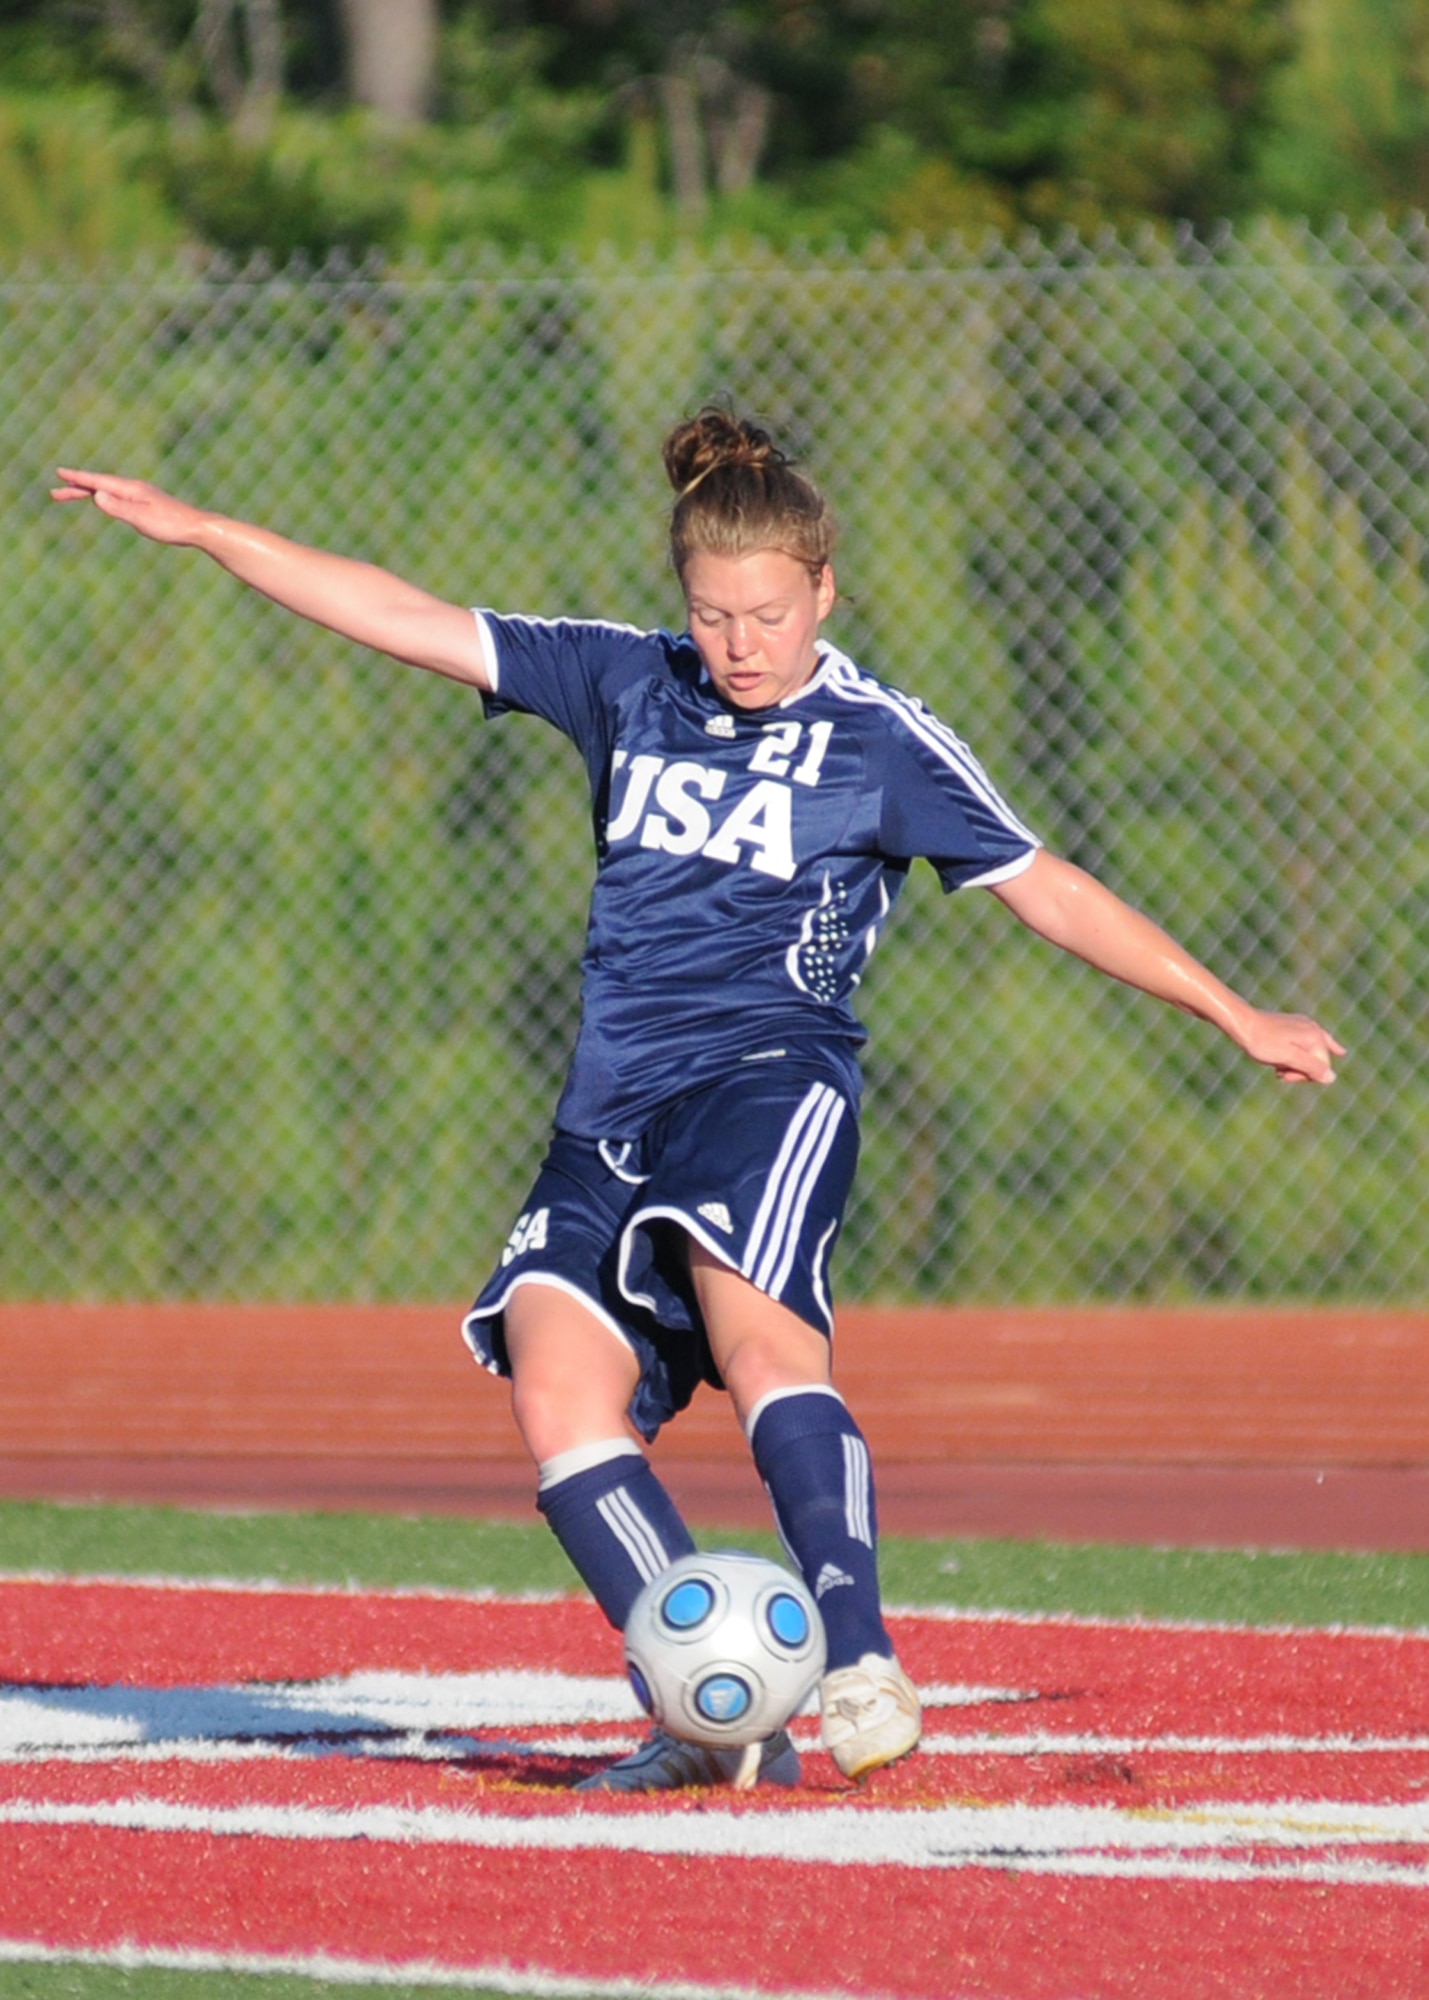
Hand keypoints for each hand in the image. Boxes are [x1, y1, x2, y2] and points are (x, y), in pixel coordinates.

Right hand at [51, 470, 209, 546]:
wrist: (197, 528)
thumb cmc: (171, 526)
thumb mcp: (141, 519)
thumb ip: (118, 507)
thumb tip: (96, 495)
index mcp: (131, 489)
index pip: (99, 482)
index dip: (78, 478)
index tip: (60, 473)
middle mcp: (134, 488)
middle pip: (100, 485)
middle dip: (77, 488)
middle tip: (55, 493)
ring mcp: (141, 495)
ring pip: (108, 491)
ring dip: (88, 492)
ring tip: (71, 495)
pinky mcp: (147, 503)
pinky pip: (118, 497)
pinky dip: (104, 497)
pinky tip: (102, 500)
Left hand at [1234, 1009, 1345, 1084]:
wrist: (1241, 1022)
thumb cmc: (1262, 1041)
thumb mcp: (1287, 1057)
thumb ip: (1310, 1067)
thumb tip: (1332, 1078)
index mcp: (1315, 1037)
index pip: (1322, 1069)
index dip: (1304, 1077)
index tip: (1284, 1076)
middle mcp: (1315, 1029)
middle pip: (1318, 1061)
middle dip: (1300, 1071)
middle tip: (1279, 1073)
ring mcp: (1306, 1026)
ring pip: (1310, 1054)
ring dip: (1294, 1064)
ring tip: (1276, 1065)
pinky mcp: (1296, 1026)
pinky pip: (1309, 1043)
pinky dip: (1307, 1053)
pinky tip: (1340, 1052)